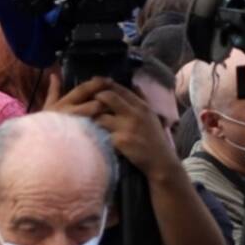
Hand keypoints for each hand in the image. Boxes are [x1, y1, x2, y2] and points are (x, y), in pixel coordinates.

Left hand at [47, 78, 170, 178]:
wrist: (160, 162)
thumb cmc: (154, 138)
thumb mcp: (151, 115)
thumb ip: (142, 99)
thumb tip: (134, 84)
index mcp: (142, 106)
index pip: (120, 89)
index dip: (105, 84)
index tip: (94, 82)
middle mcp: (135, 113)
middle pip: (108, 97)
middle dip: (94, 98)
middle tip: (84, 102)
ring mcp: (127, 127)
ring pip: (101, 116)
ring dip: (92, 118)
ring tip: (84, 121)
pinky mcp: (120, 142)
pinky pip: (101, 134)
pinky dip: (94, 134)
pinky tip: (88, 137)